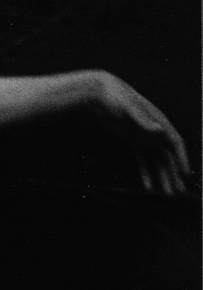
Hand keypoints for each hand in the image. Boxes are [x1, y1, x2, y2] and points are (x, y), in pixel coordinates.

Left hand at [97, 72, 191, 195]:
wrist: (103, 94)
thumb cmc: (118, 99)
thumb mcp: (130, 109)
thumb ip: (144, 121)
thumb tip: (160, 131)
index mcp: (159, 123)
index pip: (175, 144)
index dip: (181, 159)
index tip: (185, 174)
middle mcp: (155, 132)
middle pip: (168, 157)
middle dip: (173, 175)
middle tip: (177, 194)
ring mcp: (145, 137)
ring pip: (157, 162)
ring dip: (161, 178)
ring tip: (165, 195)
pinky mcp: (134, 141)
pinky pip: (143, 161)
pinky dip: (146, 174)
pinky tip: (147, 187)